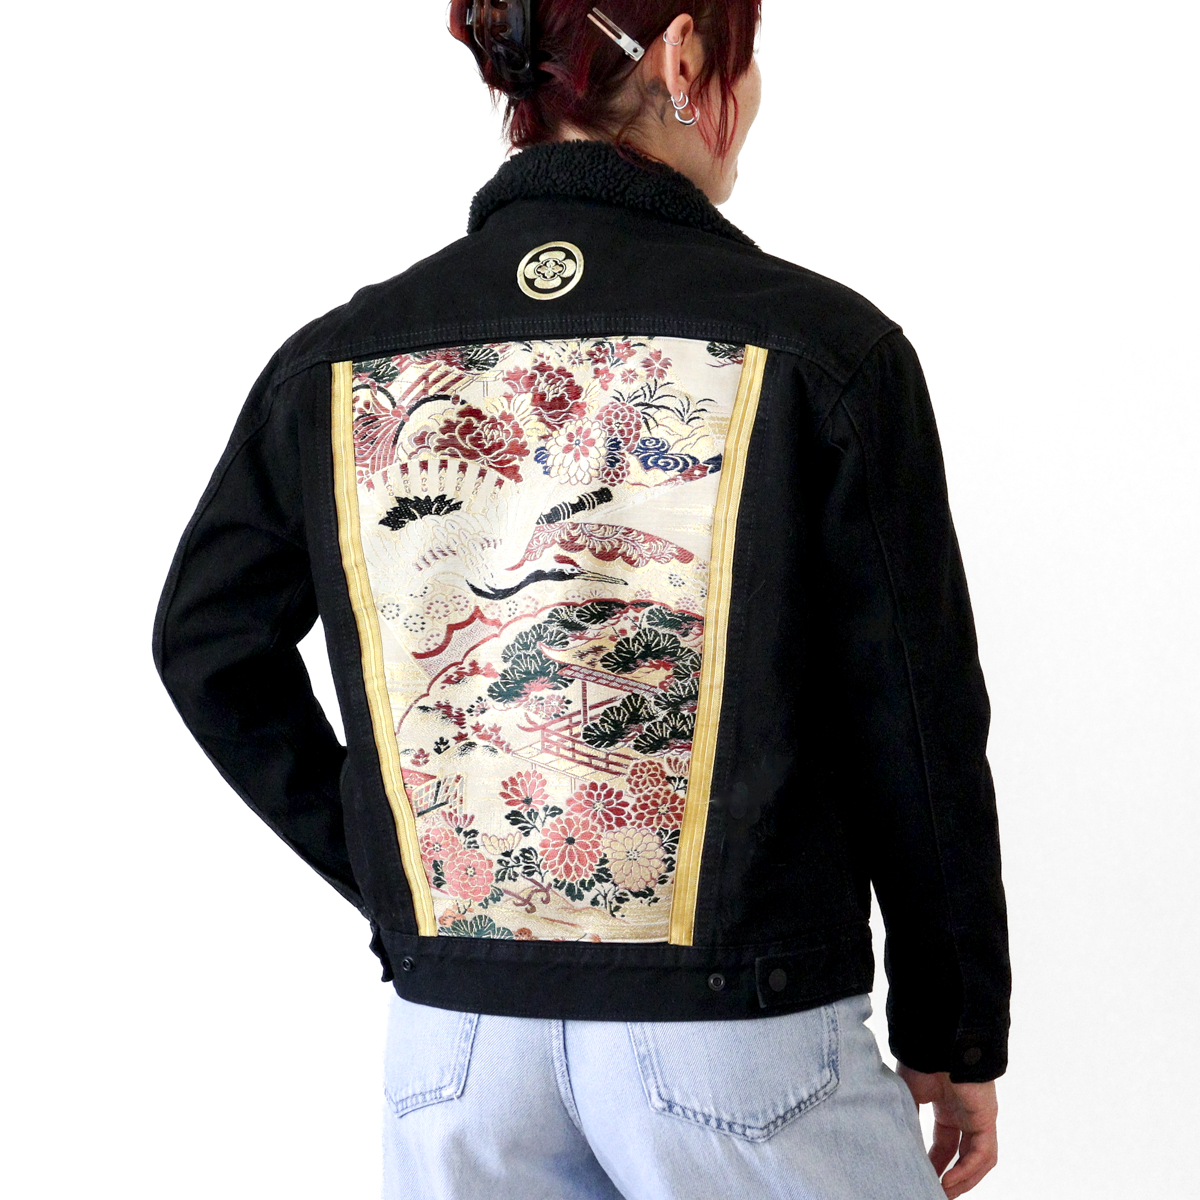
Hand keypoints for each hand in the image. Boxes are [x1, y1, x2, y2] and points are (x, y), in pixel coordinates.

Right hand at [896, 1063, 997, 1197]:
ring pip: (977, 1160)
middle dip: (949, 1177)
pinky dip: (968, 1172)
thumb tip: (895, 1140)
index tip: (920, 1176)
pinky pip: (983, 1155)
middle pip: (962, 1155)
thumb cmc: (920, 1059)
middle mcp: (965, 1114)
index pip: (944, 1144)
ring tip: (941, 1193)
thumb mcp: (907, 1093)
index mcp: (946, 1106)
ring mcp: (978, 1117)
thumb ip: (907, 1116)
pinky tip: (949, 1182)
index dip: (934, 1164)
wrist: (935, 1041)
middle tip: (933, 1192)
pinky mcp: (986, 1119)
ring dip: (962, 1180)